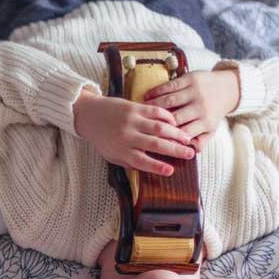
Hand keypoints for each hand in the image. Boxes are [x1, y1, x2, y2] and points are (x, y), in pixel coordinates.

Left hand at [73, 91, 193, 175]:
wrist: (88, 114)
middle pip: (155, 145)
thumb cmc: (102, 138)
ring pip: (158, 127)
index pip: (141, 162)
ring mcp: (130, 120)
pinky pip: (154, 111)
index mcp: (120, 151)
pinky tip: (176, 122)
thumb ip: (129, 161)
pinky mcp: (133, 107)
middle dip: (175, 150)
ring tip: (187, 138)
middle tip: (190, 154)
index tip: (171, 171)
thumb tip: (150, 168)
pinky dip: (167, 117)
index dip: (156, 167)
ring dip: (175, 133)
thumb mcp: (112, 155)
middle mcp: (126, 136)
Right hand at [143, 69, 238, 151]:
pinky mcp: (190, 78)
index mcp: (206, 122)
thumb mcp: (211, 130)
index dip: (169, 138)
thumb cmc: (213, 113)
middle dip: (158, 123)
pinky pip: (170, 86)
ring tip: (141, 112)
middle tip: (142, 127)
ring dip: (154, 106)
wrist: (227, 88)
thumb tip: (188, 153)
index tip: (154, 141)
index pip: (184, 133)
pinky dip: (157, 91)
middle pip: (175, 117)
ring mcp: (195, 91)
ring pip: (170, 101)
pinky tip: (147, 97)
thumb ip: (200, 142)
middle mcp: (201, 107)